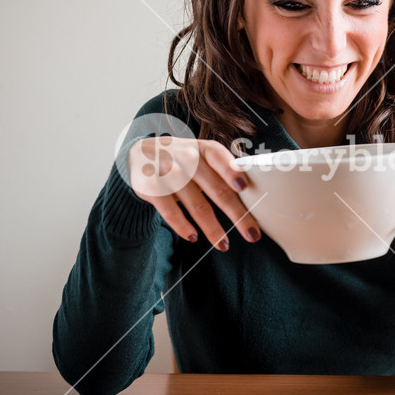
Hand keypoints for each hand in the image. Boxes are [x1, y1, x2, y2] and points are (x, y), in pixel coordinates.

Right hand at [127, 136, 259, 250]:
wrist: (139, 155)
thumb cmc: (182, 159)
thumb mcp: (200, 154)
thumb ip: (223, 168)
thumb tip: (254, 190)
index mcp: (203, 149)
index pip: (219, 157)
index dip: (232, 171)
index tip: (244, 187)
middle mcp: (187, 159)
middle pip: (216, 190)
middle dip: (237, 214)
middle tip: (252, 234)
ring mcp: (168, 174)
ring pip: (197, 206)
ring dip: (213, 229)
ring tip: (225, 245)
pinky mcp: (152, 189)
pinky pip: (171, 212)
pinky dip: (183, 226)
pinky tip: (194, 237)